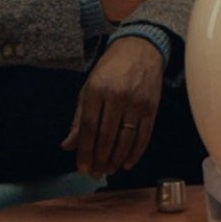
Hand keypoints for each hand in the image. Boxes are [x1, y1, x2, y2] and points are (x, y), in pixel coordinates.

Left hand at [61, 36, 163, 177]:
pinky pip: (144, 136)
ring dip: (116, 159)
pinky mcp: (152, 107)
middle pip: (106, 136)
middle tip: (95, 173)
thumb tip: (67, 146)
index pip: (89, 127)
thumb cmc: (111, 69)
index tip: (82, 168)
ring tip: (109, 170)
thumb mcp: (89, 87)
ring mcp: (136, 102)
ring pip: (125, 139)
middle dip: (100, 159)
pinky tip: (127, 164)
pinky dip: (136, 153)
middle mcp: (117, 96)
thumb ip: (79, 118)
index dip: (85, 151)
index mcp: (96, 89)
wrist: (141, 48)